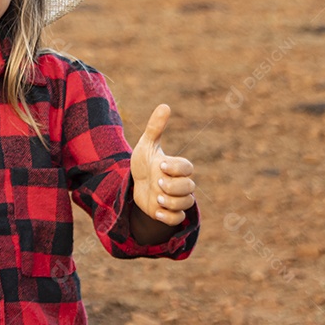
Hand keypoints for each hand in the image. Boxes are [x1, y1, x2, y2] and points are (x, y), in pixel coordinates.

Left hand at [131, 104, 195, 225]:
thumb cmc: (144, 163)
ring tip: (156, 197)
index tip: (160, 165)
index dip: (176, 168)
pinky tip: (155, 210)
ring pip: (185, 204)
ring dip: (171, 202)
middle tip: (157, 183)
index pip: (188, 168)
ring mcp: (176, 199)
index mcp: (178, 167)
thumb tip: (165, 105)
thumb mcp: (146, 144)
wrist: (134, 184)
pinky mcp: (170, 214)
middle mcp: (181, 184)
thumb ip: (155, 127)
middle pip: (189, 188)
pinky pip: (177, 219)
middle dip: (173, 187)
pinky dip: (167, 217)